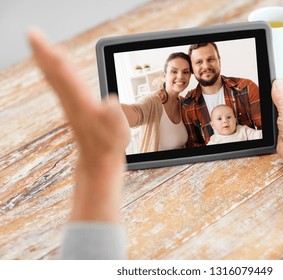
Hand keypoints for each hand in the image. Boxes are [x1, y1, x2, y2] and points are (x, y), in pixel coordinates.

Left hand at [28, 29, 129, 221]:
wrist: (98, 162)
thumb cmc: (109, 146)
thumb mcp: (118, 132)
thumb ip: (114, 114)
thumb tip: (109, 99)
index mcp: (81, 103)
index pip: (64, 75)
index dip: (53, 56)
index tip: (39, 39)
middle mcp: (72, 102)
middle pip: (55, 74)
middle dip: (44, 53)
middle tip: (33, 34)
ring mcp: (71, 106)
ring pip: (55, 79)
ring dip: (47, 61)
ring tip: (42, 47)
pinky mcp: (73, 109)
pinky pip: (60, 86)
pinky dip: (55, 74)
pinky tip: (54, 69)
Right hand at [271, 80, 282, 211]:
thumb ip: (280, 97)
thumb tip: (276, 83)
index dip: (275, 85)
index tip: (266, 83)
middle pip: (278, 98)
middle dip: (270, 97)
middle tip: (262, 95)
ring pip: (274, 110)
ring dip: (269, 109)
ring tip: (263, 107)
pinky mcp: (280, 130)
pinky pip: (272, 121)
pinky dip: (268, 120)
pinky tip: (265, 119)